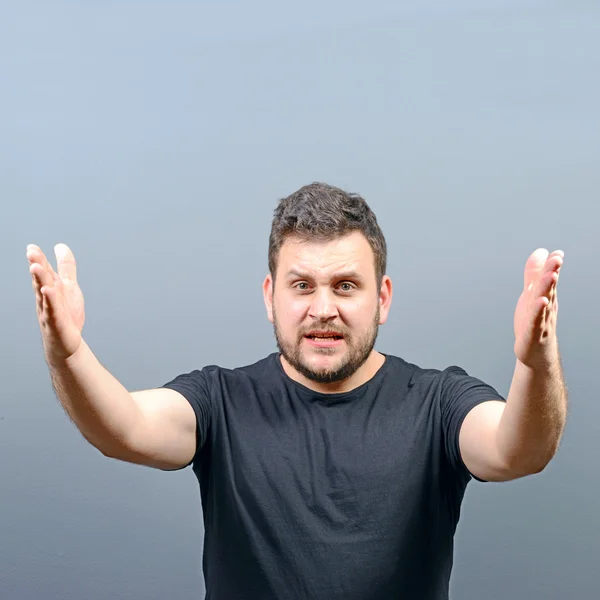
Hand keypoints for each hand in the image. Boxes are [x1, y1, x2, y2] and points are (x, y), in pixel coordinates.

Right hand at [27, 243, 84, 365]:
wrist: (67, 342)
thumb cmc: (65, 313)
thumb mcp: (68, 286)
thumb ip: (65, 267)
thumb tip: (60, 246)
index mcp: (50, 287)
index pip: (43, 272)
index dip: (38, 260)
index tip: (32, 247)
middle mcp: (47, 298)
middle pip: (41, 280)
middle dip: (37, 266)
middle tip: (31, 252)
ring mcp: (50, 310)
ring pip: (44, 293)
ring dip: (40, 280)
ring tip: (36, 267)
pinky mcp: (56, 323)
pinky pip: (52, 311)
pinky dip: (51, 301)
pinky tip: (48, 291)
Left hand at [513, 248, 562, 369]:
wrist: (535, 353)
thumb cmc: (534, 321)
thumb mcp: (532, 294)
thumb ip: (534, 273)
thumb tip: (542, 252)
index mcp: (545, 296)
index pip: (550, 279)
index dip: (553, 266)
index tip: (558, 253)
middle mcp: (546, 306)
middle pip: (549, 287)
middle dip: (552, 272)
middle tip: (557, 259)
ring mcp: (541, 319)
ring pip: (544, 302)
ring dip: (548, 288)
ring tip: (551, 275)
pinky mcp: (533, 333)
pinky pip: (536, 320)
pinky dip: (538, 311)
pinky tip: (541, 301)